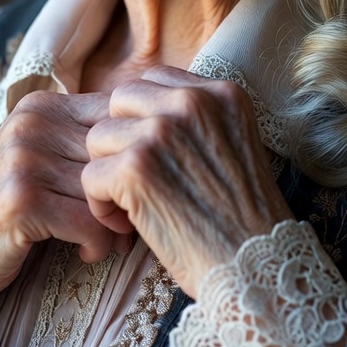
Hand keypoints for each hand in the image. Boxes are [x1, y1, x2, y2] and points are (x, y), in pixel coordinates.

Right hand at [0, 90, 130, 332]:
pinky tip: (86, 253)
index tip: (137, 187)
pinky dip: (97, 245)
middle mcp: (32, 123)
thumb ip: (80, 141)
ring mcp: (23, 158)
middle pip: (114, 152)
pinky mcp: (21, 199)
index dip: (135, 153)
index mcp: (41, 105)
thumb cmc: (2, 207)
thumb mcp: (37, 157)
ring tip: (108, 242)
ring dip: (117, 226)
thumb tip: (150, 142)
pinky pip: (88, 222)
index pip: (115, 115)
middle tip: (129, 225)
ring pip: (105, 189)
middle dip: (130, 193)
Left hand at [81, 66, 292, 296]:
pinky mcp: (136, 168)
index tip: (154, 152)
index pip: (153, 79)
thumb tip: (144, 111)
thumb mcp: (233, 142)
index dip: (143, 117)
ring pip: (98, 136)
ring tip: (131, 204)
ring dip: (107, 173)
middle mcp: (190, 103)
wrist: (255, 267)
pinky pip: (90, 176)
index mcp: (219, 92)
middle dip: (120, 139)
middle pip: (119, 99)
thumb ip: (195, 117)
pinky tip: (125, 223)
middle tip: (138, 177)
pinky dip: (100, 205)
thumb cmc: (242, 216)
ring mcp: (161, 132)